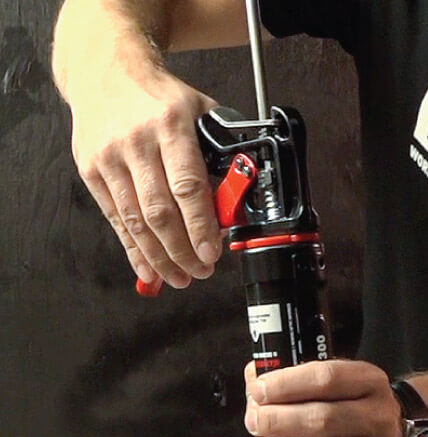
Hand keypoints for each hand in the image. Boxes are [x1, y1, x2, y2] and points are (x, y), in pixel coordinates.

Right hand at [69, 62, 222, 287]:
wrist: (104, 69)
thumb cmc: (159, 97)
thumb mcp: (200, 112)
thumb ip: (219, 153)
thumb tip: (237, 201)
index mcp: (170, 126)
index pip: (187, 186)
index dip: (200, 226)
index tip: (211, 253)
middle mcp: (136, 143)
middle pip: (160, 211)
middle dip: (182, 250)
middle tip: (200, 271)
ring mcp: (109, 158)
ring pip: (135, 221)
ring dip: (159, 257)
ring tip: (180, 277)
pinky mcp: (90, 170)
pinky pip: (115, 219)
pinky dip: (133, 249)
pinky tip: (148, 269)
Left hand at [244, 360, 402, 436]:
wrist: (387, 431)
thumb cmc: (347, 406)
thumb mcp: (330, 382)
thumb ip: (291, 378)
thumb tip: (254, 379)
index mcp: (369, 382)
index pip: (327, 378)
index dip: (286, 385)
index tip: (258, 392)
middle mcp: (380, 419)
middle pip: (326, 419)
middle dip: (279, 422)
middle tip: (255, 423)